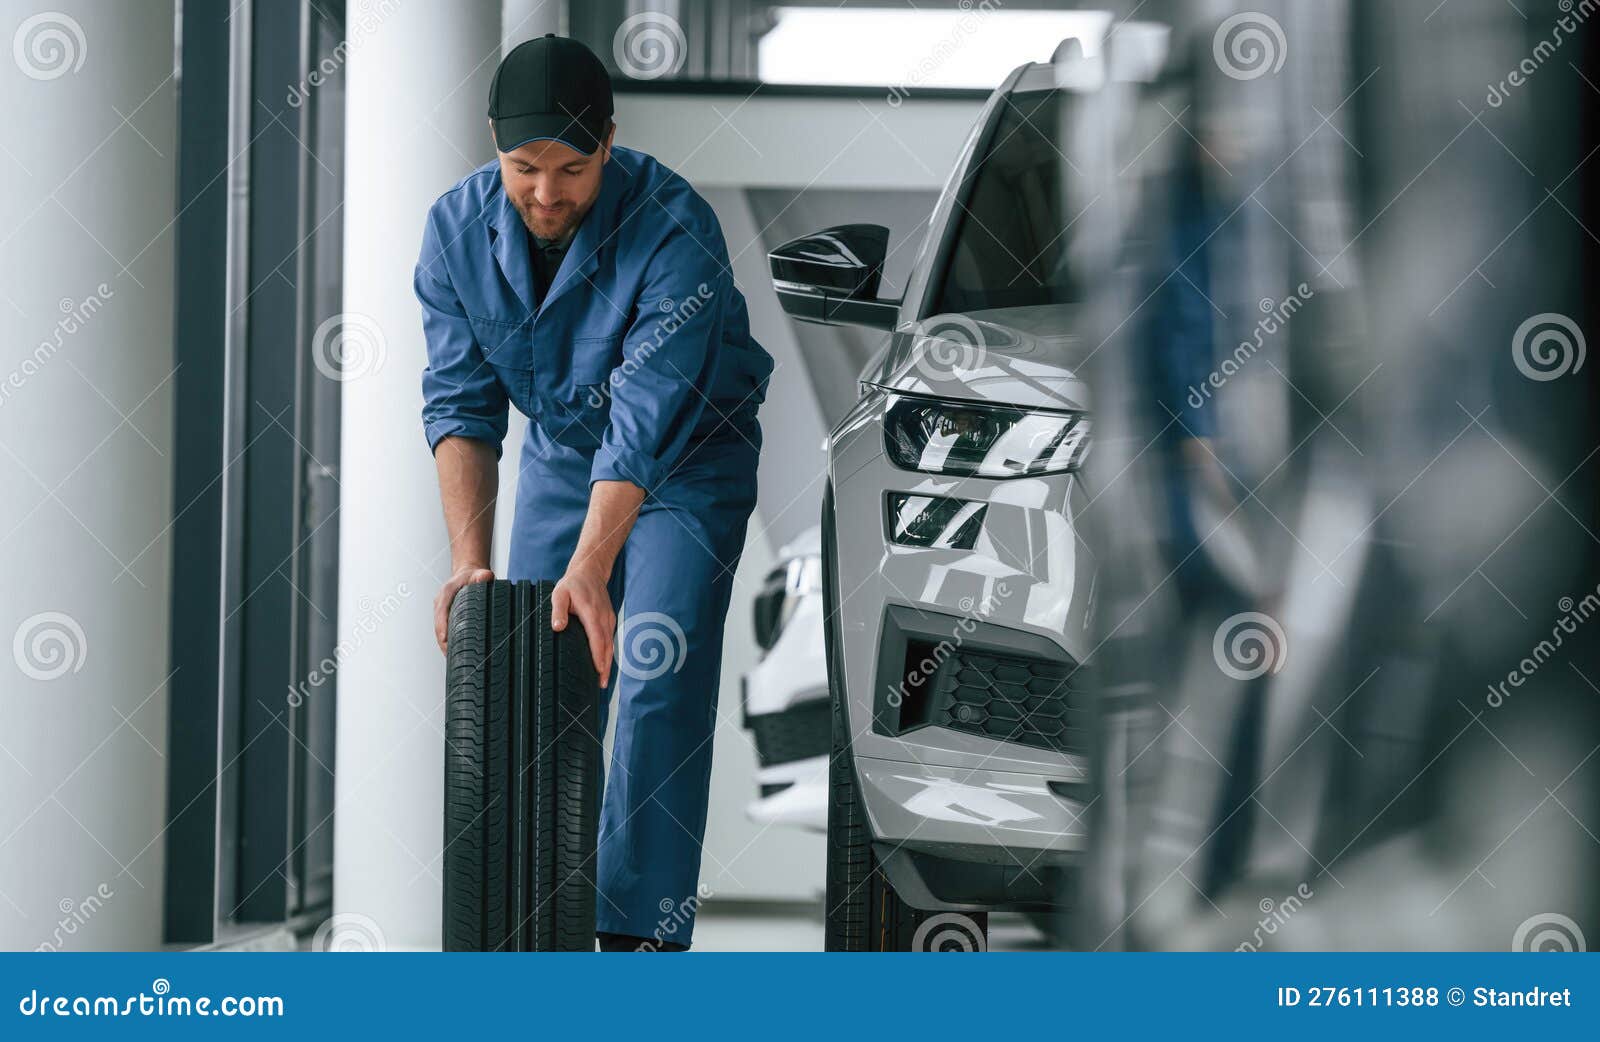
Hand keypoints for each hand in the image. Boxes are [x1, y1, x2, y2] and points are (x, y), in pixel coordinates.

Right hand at [435, 564, 494, 653]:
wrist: (468, 574)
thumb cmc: (473, 575)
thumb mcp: (479, 573)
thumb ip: (483, 575)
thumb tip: (486, 577)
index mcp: (446, 593)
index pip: (442, 611)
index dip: (442, 626)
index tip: (444, 639)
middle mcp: (441, 603)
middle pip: (438, 625)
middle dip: (443, 642)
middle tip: (450, 656)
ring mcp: (442, 611)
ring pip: (440, 631)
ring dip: (444, 645)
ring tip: (452, 660)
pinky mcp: (445, 617)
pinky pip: (445, 631)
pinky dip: (448, 642)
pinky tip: (454, 654)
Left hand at [550, 565, 614, 685]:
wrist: (590, 571)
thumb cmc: (573, 584)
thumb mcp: (559, 594)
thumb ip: (558, 610)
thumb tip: (558, 628)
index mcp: (592, 612)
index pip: (597, 638)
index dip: (599, 655)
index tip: (599, 670)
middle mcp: (604, 617)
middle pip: (607, 645)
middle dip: (606, 666)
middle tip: (601, 684)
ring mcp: (609, 619)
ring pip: (611, 644)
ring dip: (608, 662)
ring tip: (603, 680)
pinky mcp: (610, 620)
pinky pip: (610, 639)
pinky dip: (608, 653)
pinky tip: (604, 664)